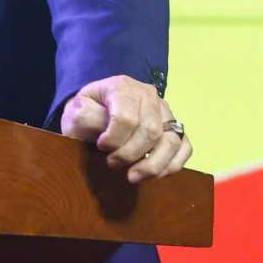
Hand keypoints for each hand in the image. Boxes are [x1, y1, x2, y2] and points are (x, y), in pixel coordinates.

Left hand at [59, 74, 191, 183]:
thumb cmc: (87, 111)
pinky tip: (155, 174)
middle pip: (151, 131)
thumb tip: (106, 131)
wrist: (96, 109)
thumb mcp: (76, 110)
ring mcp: (165, 111)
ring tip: (132, 176)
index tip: (100, 147)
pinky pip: (185, 147)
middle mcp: (149, 95)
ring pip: (171, 141)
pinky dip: (172, 164)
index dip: (114, 139)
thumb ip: (87, 118)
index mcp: (123, 87)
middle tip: (112, 163)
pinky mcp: (175, 127)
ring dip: (153, 165)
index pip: (126, 117)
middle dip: (130, 154)